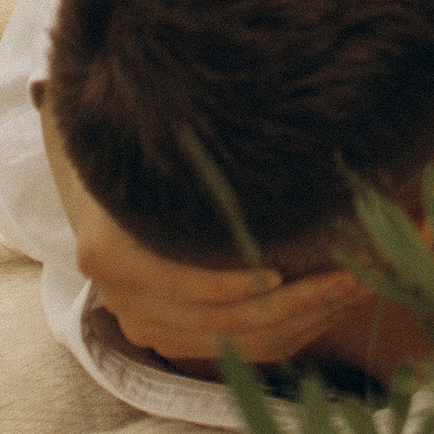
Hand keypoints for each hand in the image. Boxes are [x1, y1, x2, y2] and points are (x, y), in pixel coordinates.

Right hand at [43, 100, 375, 369]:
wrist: (99, 180)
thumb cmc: (126, 144)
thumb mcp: (123, 129)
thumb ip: (126, 114)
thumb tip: (74, 85)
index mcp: (108, 251)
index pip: (182, 282)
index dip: (235, 278)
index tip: (285, 265)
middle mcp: (121, 297)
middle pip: (219, 320)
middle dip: (294, 301)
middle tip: (354, 274)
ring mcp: (145, 322)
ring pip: (235, 342)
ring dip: (304, 318)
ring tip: (359, 283)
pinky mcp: (171, 334)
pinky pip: (237, 348)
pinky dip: (288, 330)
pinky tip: (333, 300)